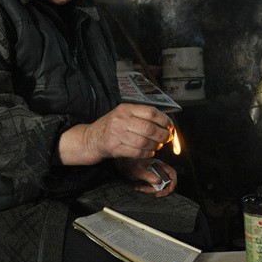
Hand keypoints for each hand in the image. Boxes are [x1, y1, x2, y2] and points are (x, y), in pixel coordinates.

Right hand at [57, 103, 173, 164]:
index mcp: (125, 108)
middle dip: (162, 135)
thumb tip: (166, 124)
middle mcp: (121, 119)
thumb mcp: (124, 115)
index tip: (170, 126)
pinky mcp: (114, 147)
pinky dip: (146, 153)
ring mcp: (116, 134)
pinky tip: (148, 152)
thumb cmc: (111, 127)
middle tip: (167, 138)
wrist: (91, 138)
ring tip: (157, 146)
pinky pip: (136, 152)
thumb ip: (142, 116)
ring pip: (144, 141)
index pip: (150, 112)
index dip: (164, 120)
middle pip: (149, 128)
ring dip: (155, 146)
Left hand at [116, 158, 176, 196]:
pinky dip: (147, 190)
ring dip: (151, 190)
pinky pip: (153, 188)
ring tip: (141, 188)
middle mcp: (158, 170)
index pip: (172, 173)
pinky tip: (139, 187)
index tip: (167, 190)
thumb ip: (148, 175)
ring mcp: (154, 175)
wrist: (121, 165)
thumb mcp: (138, 170)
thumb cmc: (129, 164)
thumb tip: (159, 181)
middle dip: (160, 190)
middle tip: (153, 193)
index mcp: (159, 164)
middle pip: (167, 183)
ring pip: (159, 187)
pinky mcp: (150, 181)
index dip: (173, 183)